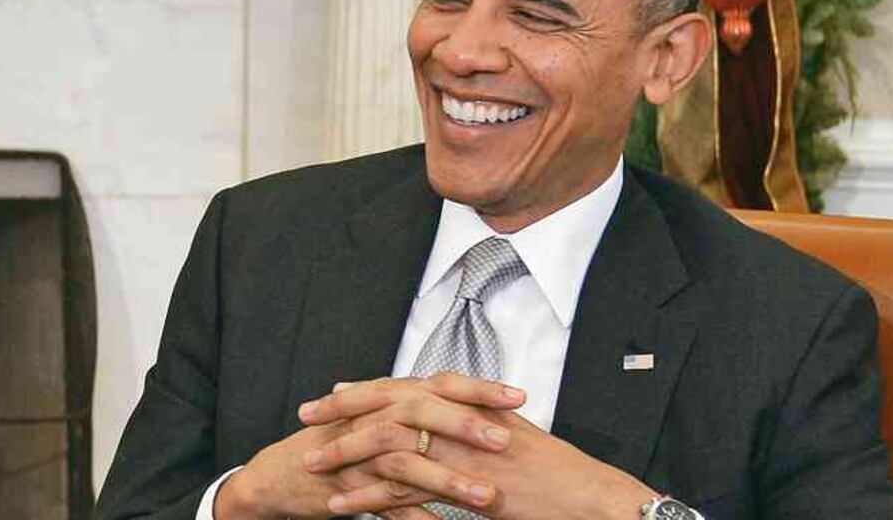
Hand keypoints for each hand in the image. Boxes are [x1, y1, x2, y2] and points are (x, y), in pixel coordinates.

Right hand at [216, 389, 507, 519]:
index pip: (439, 385)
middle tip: (506, 440)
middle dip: (466, 426)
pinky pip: (383, 504)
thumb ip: (422, 413)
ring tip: (487, 497)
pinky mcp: (347, 487)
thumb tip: (475, 408)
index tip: (517, 396)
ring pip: (408, 462)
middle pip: (423, 414)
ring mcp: (359, 454)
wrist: (283, 473)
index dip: (478, 389)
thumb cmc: (342, 444)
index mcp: (390, 399)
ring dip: (449, 480)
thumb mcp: (384, 421)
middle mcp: (375, 419)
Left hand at [301, 374, 655, 519]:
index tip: (332, 395)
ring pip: (385, 445)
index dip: (366, 391)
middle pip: (385, 406)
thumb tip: (443, 422)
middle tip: (305, 416)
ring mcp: (457, 451)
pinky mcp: (459, 487)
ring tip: (311, 464)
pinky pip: (402, 491)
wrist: (588, 496)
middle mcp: (458, 419)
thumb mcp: (507, 436)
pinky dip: (366, 498)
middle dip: (341, 412)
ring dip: (344, 455)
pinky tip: (341, 506)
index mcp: (467, 403)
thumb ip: (472, 423)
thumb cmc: (553, 472)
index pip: (404, 387)